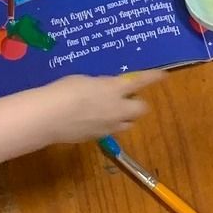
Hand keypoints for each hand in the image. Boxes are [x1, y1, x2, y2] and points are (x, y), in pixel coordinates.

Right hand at [38, 70, 162, 141]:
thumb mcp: (85, 80)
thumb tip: (106, 89)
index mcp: (115, 89)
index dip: (153, 78)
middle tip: (124, 99)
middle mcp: (118, 109)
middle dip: (136, 104)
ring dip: (124, 117)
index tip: (164, 75)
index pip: (141, 81)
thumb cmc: (63, 91)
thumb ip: (101, 85)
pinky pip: (111, 131)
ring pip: (128, 124)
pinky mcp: (99, 137)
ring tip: (109, 112)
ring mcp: (110, 125)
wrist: (48, 117)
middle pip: (142, 109)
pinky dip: (108, 125)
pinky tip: (92, 121)